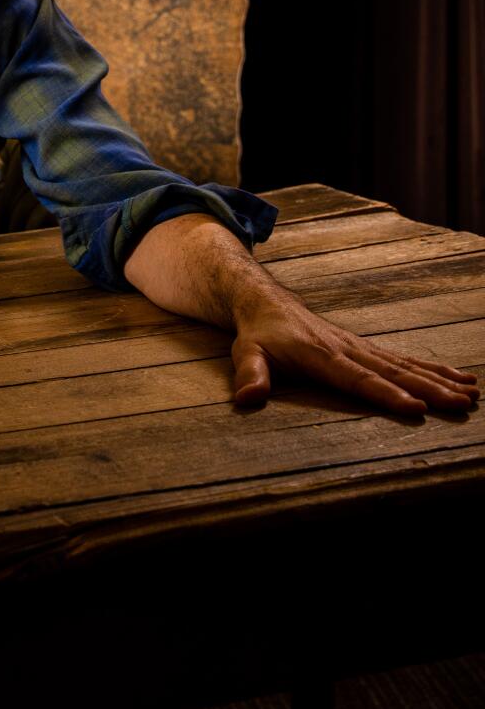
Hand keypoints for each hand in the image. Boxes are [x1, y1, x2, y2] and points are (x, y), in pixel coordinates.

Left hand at [230, 295, 478, 415]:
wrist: (266, 300)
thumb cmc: (258, 333)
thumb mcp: (246, 352)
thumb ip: (250, 375)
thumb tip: (248, 399)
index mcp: (321, 355)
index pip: (359, 379)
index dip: (387, 394)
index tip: (417, 408)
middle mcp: (347, 349)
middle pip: (393, 371)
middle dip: (430, 388)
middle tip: (464, 404)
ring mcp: (359, 347)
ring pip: (405, 364)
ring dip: (439, 379)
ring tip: (472, 393)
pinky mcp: (365, 348)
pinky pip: (402, 358)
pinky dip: (432, 368)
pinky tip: (458, 378)